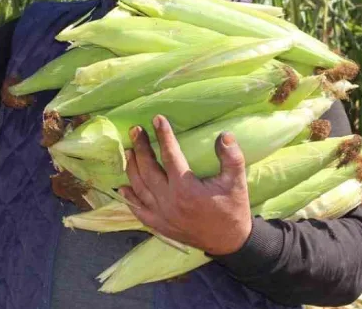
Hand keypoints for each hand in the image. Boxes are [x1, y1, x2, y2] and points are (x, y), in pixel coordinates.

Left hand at [119, 115, 252, 256]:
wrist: (229, 241)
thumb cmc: (233, 208)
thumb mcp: (237, 181)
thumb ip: (231, 156)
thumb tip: (224, 134)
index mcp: (186, 188)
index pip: (170, 155)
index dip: (163, 135)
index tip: (157, 119)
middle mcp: (169, 201)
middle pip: (148, 169)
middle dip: (140, 147)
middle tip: (135, 130)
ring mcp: (162, 215)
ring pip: (140, 188)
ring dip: (132, 168)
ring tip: (129, 151)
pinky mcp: (160, 225)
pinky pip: (139, 211)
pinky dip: (130, 199)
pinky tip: (124, 187)